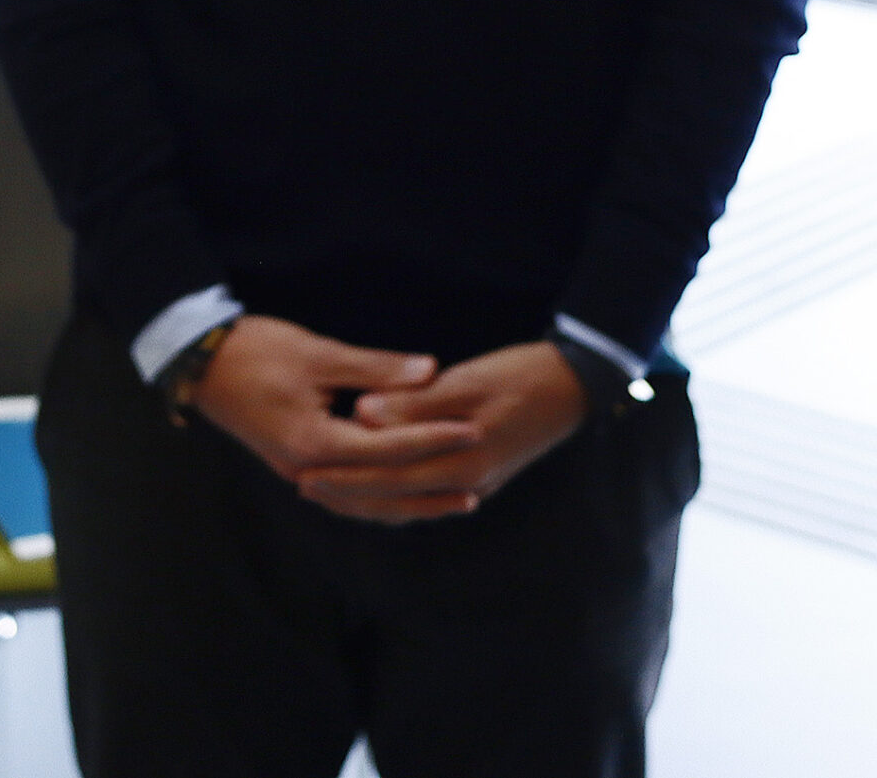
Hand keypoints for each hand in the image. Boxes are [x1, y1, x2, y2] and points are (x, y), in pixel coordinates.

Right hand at [188, 315, 476, 496]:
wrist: (200, 361)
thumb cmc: (257, 350)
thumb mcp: (318, 354)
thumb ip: (375, 369)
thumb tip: (431, 373)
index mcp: (316, 442)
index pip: (388, 448)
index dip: (433, 437)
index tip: (472, 428)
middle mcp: (308, 469)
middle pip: (380, 491)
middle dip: (429, 488)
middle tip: (477, 486)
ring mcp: (298, 471)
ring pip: (364, 502)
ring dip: (407, 503)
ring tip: (450, 503)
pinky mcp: (294, 464)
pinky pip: (347, 494)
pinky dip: (378, 497)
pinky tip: (401, 492)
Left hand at [296, 340, 589, 523]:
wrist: (574, 386)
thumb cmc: (522, 375)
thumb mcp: (467, 381)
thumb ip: (415, 403)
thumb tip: (363, 414)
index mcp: (463, 462)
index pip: (390, 476)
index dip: (345, 476)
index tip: (304, 471)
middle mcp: (468, 483)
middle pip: (395, 497)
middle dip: (347, 493)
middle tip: (302, 484)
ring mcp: (475, 483)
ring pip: (410, 502)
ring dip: (368, 498)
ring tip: (327, 489)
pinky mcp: (478, 474)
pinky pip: (426, 494)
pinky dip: (395, 494)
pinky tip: (375, 485)